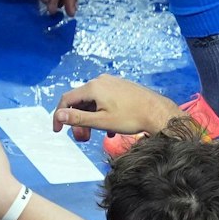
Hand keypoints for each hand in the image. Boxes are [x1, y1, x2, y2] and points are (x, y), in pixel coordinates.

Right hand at [51, 74, 179, 139]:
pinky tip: (109, 129)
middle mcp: (101, 81)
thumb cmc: (132, 117)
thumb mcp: (101, 121)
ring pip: (93, 102)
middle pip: (80, 101)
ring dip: (90, 119)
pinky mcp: (121, 87)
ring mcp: (112, 83)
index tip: (59, 130)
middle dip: (78, 120)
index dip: (59, 115)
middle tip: (82, 138)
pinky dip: (102, 114)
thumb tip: (59, 115)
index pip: (67, 99)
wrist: (159, 113)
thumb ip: (78, 118)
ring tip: (96, 134)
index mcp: (94, 87)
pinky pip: (104, 100)